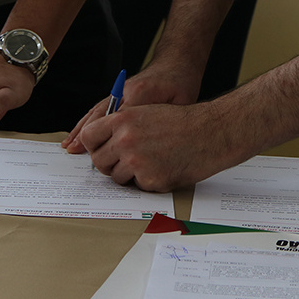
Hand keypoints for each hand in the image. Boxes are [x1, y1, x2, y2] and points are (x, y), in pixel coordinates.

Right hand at [61, 58, 199, 152]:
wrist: (176, 62)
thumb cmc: (181, 83)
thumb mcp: (180, 102)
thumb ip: (165, 119)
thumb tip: (151, 140)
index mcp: (141, 92)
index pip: (121, 120)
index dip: (112, 140)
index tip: (103, 156)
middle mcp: (125, 92)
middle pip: (101, 116)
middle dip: (88, 136)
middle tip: (77, 152)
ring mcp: (119, 92)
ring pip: (95, 113)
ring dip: (82, 130)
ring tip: (70, 145)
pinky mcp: (118, 94)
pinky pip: (98, 110)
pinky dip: (86, 122)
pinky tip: (79, 132)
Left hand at [73, 100, 240, 192]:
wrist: (209, 133)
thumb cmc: (180, 122)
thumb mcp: (145, 112)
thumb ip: (120, 125)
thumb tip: (101, 142)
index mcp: (122, 119)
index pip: (88, 136)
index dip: (94, 144)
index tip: (101, 148)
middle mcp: (125, 141)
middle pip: (98, 161)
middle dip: (109, 163)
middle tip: (124, 160)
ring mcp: (137, 162)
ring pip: (117, 177)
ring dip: (129, 174)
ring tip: (151, 161)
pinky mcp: (150, 180)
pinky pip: (138, 186)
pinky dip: (148, 181)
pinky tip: (164, 167)